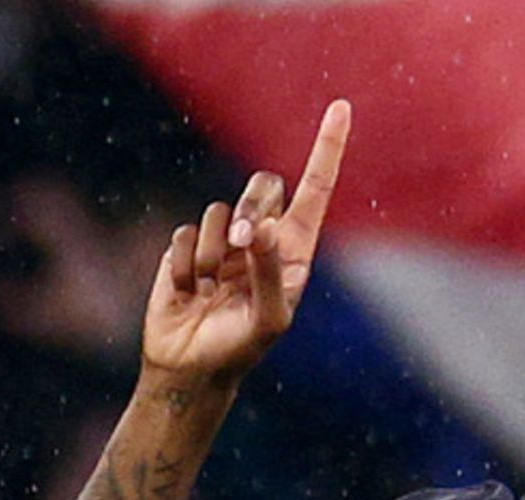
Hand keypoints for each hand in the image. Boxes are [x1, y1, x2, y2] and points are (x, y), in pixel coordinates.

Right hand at [142, 99, 351, 385]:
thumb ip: (270, 271)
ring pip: (218, 211)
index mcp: (294, 250)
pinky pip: (183, 233)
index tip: (341, 107)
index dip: (327, 149)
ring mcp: (223, 240)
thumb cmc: (242, 348)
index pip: (315, 191)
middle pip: (262, 187)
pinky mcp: (186, 246)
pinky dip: (184, 266)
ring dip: (212, 255)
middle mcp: (263, 237)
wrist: (192, 368)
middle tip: (240, 247)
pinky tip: (188, 291)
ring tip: (210, 289)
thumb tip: (263, 226)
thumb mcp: (269, 319)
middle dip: (250, 211)